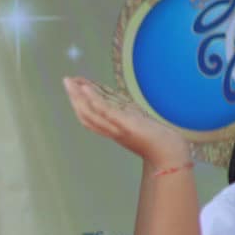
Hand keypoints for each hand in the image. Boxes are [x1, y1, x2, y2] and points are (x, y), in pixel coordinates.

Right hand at [63, 77, 189, 168]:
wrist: (168, 153)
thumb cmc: (156, 140)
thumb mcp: (138, 123)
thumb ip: (126, 113)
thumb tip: (117, 101)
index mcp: (111, 131)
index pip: (89, 116)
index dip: (79, 102)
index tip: (74, 87)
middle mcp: (110, 131)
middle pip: (85, 115)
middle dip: (73, 98)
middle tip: (65, 81)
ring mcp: (116, 128)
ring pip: (90, 113)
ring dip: (78, 97)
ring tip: (70, 82)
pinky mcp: (124, 125)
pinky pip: (105, 112)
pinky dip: (93, 99)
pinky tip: (86, 88)